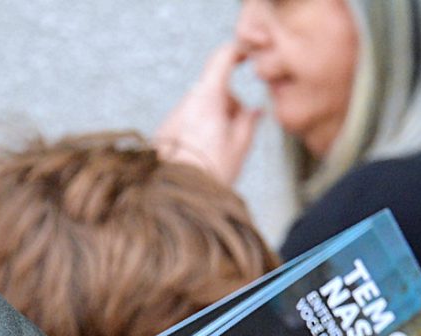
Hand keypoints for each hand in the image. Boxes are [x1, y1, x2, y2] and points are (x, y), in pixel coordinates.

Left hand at [154, 42, 261, 184]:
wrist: (175, 197)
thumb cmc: (208, 172)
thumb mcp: (240, 147)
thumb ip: (250, 121)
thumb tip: (255, 111)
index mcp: (208, 98)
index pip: (222, 58)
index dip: (237, 52)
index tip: (248, 55)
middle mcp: (187, 101)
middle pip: (214, 89)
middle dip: (229, 105)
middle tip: (237, 133)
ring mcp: (174, 115)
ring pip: (202, 107)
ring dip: (214, 119)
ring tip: (218, 151)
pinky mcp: (165, 130)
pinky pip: (188, 122)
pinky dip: (199, 130)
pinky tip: (202, 156)